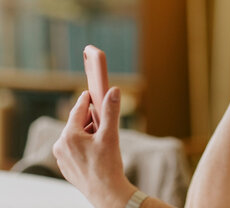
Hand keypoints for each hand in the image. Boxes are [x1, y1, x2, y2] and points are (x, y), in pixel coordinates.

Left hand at [53, 87, 135, 207]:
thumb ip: (110, 111)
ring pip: (76, 136)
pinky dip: (85, 145)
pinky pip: (74, 149)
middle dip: (90, 120)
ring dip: (88, 133)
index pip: (78, 110)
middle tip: (104, 120)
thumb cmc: (108, 165)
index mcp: (69, 136)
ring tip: (103, 139)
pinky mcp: (66, 166)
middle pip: (77, 123)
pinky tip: (97, 152)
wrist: (106, 193)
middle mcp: (60, 145)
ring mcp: (61, 158)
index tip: (91, 92)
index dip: (86, 99)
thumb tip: (113, 91)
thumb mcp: (110, 135)